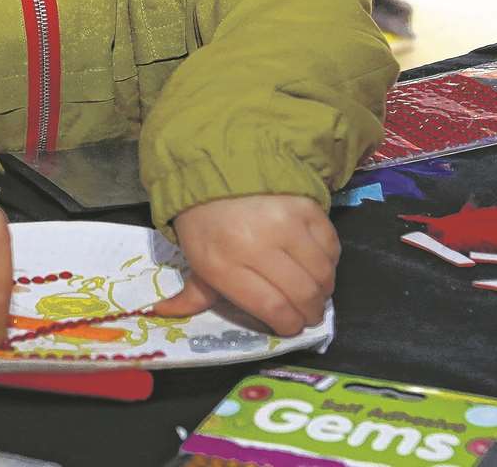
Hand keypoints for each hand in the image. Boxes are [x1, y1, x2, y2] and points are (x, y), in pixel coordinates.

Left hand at [150, 195, 338, 336]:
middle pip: (303, 295)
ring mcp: (286, 223)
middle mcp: (258, 245)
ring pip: (322, 273)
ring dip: (323, 290)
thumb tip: (164, 314)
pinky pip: (331, 246)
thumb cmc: (205, 224)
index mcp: (225, 265)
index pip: (273, 308)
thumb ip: (193, 295)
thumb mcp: (195, 261)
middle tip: (308, 315)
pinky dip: (329, 261)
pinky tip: (316, 264)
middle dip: (310, 314)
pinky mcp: (307, 206)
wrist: (217, 170)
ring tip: (315, 291)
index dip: (288, 326)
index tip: (289, 327)